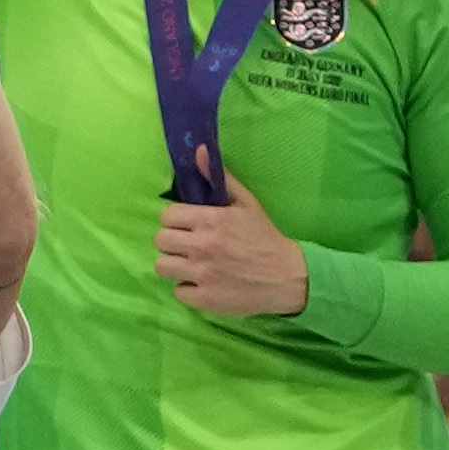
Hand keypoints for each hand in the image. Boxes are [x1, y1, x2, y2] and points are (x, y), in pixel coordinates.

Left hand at [151, 190, 310, 319]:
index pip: (167, 216)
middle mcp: (203, 246)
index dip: (176, 221)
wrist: (288, 276)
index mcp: (211, 220)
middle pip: (160, 240)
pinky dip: (188, 289)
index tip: (189, 226)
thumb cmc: (264, 237)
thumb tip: (199, 151)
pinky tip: (204, 283)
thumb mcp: (246, 203)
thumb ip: (219, 178)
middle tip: (191, 246)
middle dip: (174, 242)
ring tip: (194, 264)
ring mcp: (202, 273)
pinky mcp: (205, 298)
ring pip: (162, 266)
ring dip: (176, 265)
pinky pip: (177, 292)